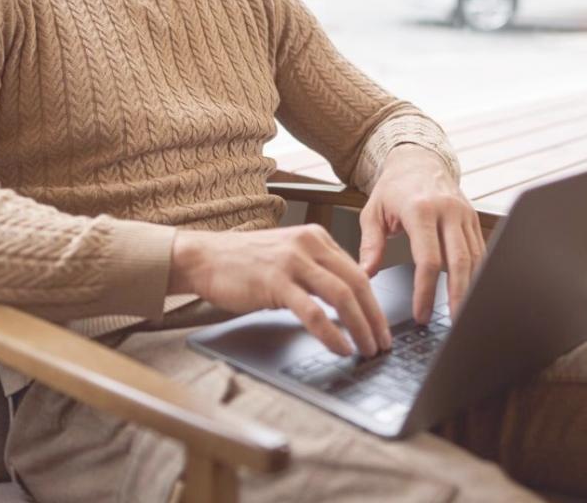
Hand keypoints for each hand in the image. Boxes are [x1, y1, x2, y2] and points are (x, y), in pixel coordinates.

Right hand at [169, 225, 390, 356]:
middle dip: (375, 318)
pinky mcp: (276, 282)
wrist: (204, 258)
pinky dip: (332, 333)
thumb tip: (345, 303)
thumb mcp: (287, 257)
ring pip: (342, 296)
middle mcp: (308, 244)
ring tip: (367, 349)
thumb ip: (315, 272)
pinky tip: (341, 347)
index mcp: (315, 237)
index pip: (357, 271)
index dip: (374, 303)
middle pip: (357, 283)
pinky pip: (314, 312)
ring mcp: (292, 262)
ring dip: (361, 327)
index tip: (381, 326)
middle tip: (383, 343)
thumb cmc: (243, 262)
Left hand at [358, 145, 484, 323]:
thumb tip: (365, 276)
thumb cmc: (394, 187)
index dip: (426, 290)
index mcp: (420, 209)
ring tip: (464, 313)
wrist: (418, 159)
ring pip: (476, 257)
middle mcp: (447, 211)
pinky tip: (474, 291)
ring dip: (472, 288)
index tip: (421, 313)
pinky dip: (479, 272)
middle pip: (459, 261)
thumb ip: (370, 245)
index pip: (428, 259)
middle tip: (454, 321)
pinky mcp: (473, 218)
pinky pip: (481, 249)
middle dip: (458, 295)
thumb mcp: (373, 212)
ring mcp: (464, 213)